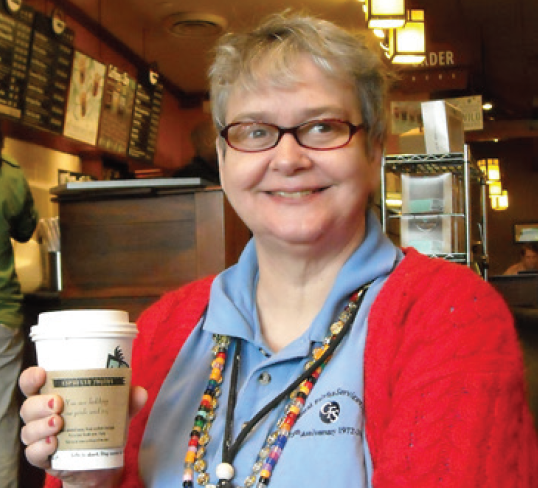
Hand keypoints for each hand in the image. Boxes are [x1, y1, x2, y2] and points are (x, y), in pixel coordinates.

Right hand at [19, 366, 147, 486]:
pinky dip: (40, 448)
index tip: (42, 373)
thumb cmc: (101, 426)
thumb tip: (139, 392)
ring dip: (40, 426)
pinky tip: (53, 444)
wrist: (99, 463)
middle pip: (28, 406)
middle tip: (58, 403)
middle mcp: (42, 416)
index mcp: (54, 396)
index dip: (32, 377)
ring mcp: (41, 438)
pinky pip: (33, 454)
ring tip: (58, 423)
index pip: (33, 383)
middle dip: (39, 403)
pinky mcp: (44, 459)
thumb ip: (128, 401)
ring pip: (28, 430)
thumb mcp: (116, 411)